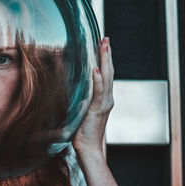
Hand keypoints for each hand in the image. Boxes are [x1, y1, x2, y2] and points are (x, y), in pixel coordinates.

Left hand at [73, 37, 113, 154]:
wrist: (88, 147)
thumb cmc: (83, 130)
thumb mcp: (83, 109)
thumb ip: (82, 97)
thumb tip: (76, 88)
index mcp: (103, 98)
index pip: (106, 74)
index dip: (105, 59)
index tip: (103, 44)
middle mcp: (107, 98)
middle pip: (109, 72)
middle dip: (107, 54)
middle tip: (106, 38)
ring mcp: (104, 103)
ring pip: (106, 78)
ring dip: (105, 61)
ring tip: (103, 46)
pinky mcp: (97, 109)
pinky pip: (98, 92)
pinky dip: (98, 80)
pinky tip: (97, 70)